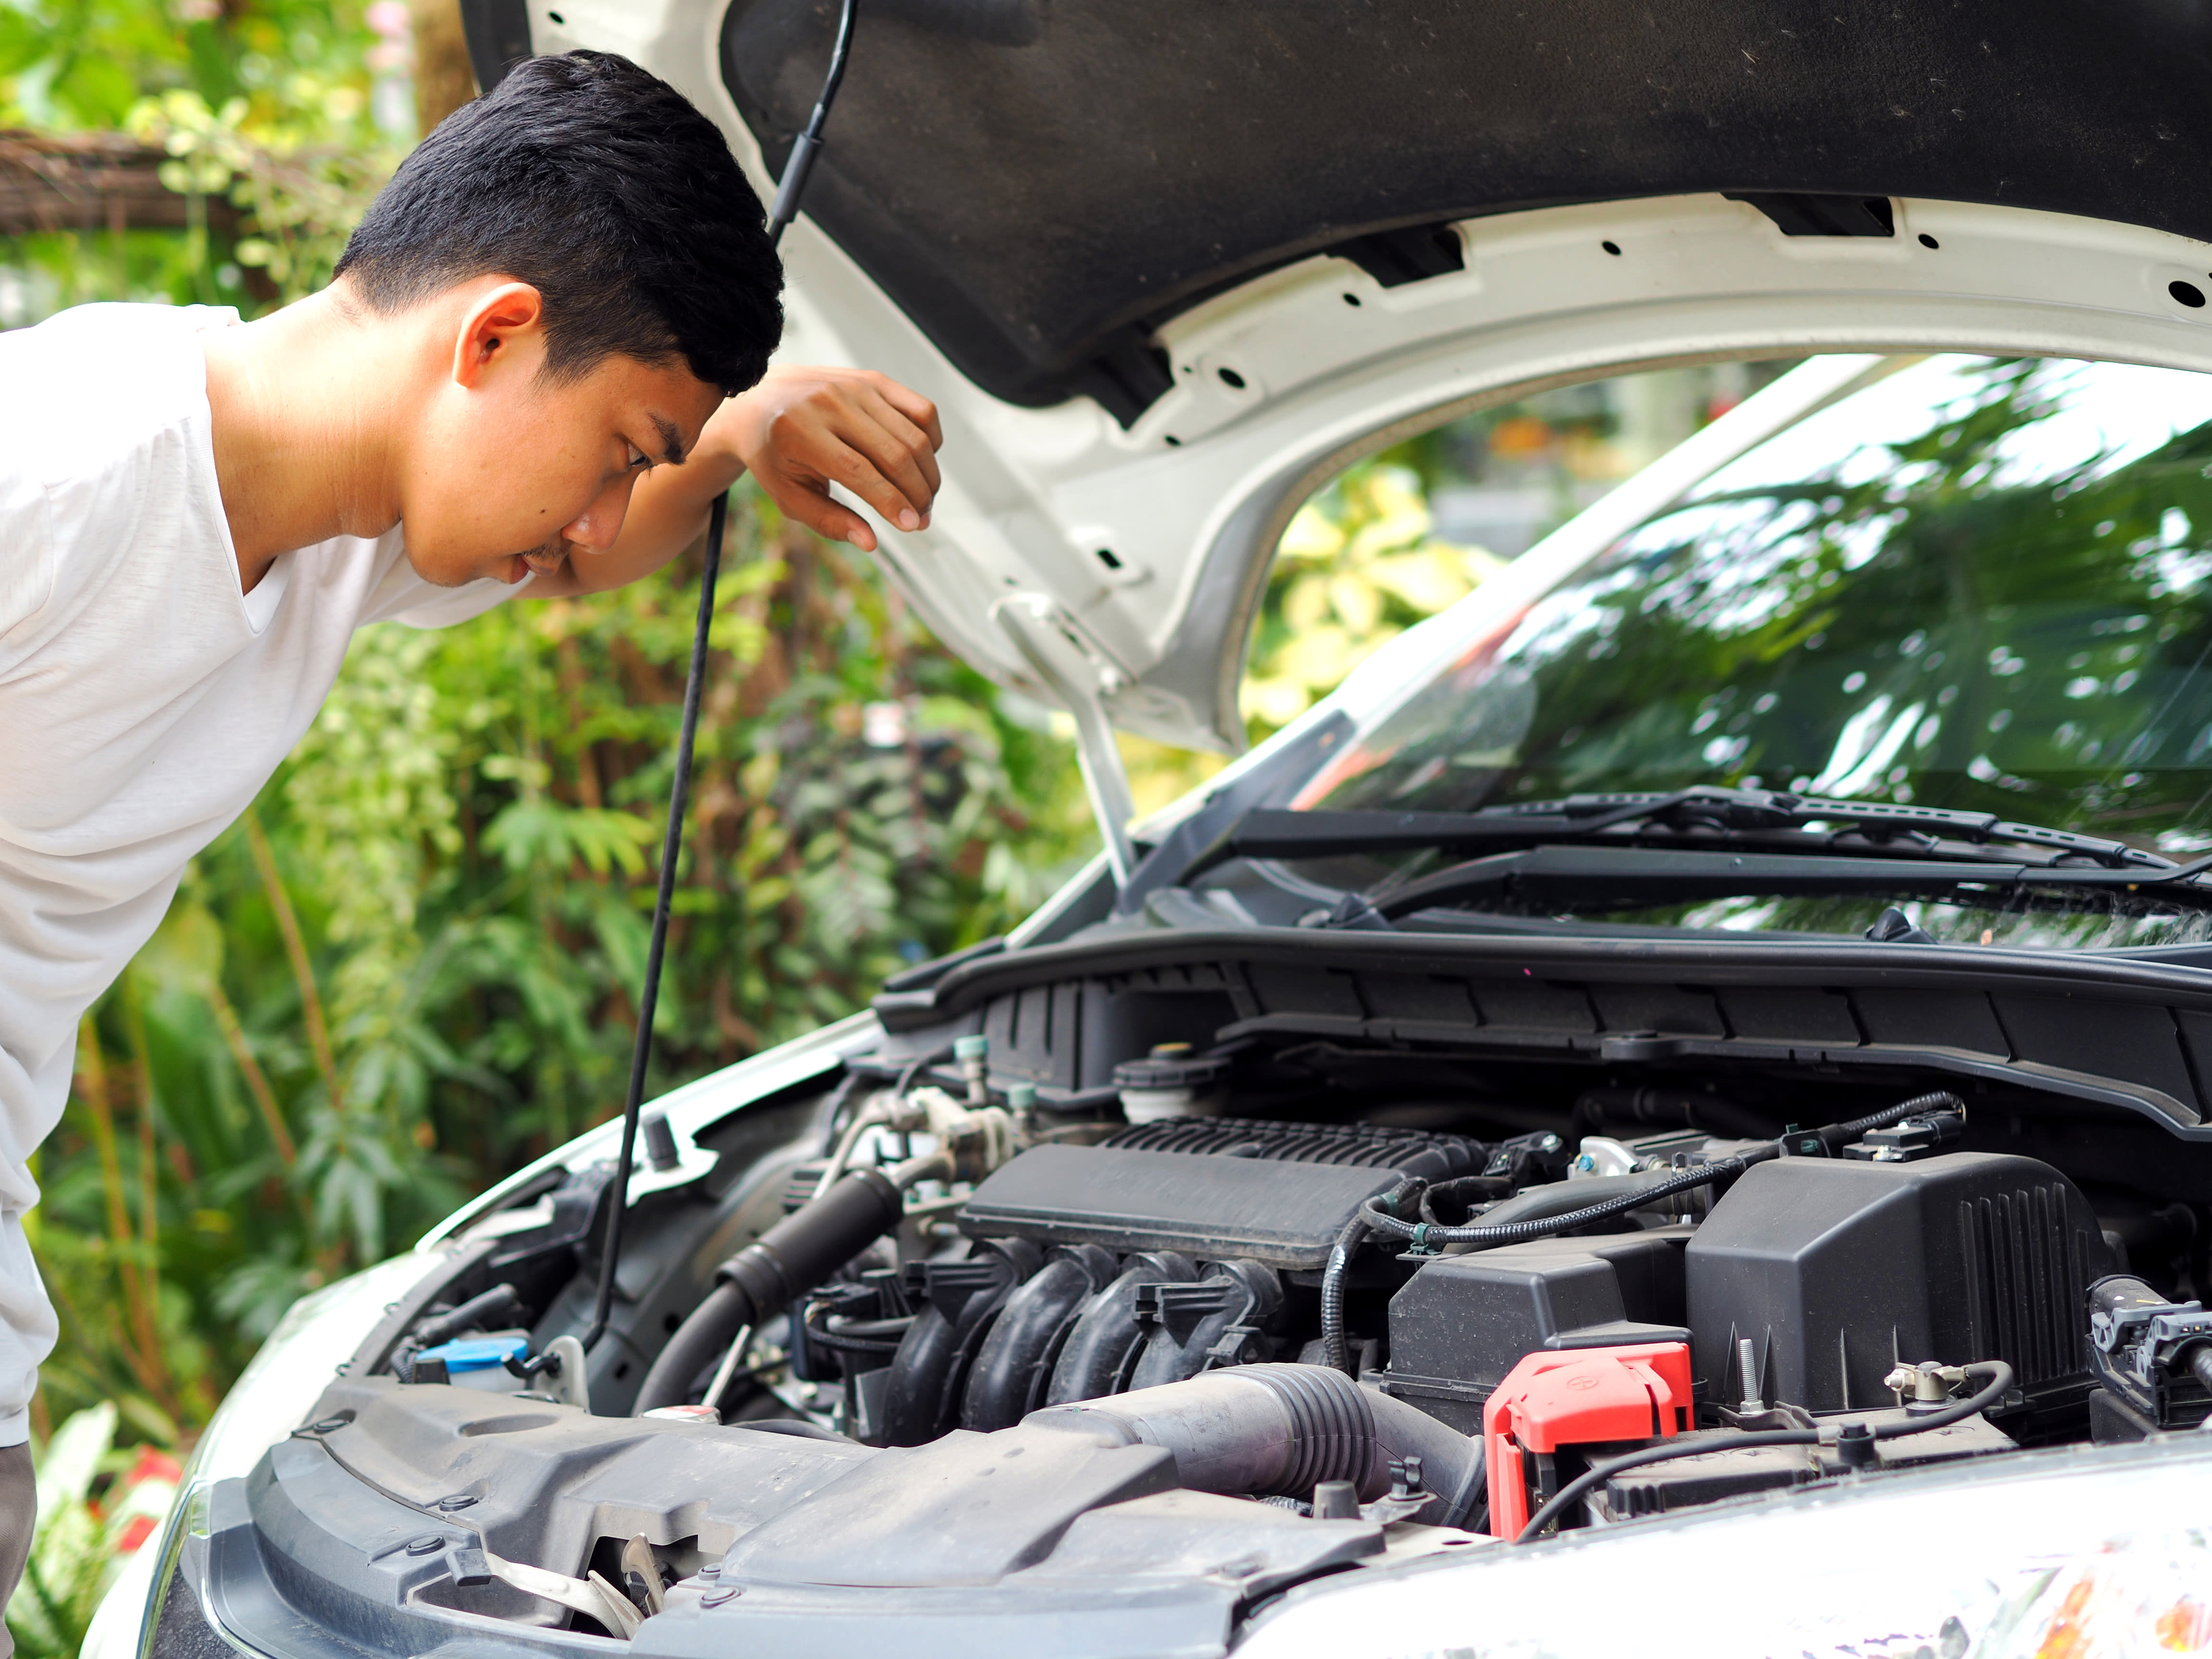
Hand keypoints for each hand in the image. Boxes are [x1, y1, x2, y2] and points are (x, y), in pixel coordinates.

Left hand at [718, 365, 941, 551]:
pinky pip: (921, 409)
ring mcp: (855, 386)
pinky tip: (921, 462)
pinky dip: (931, 440)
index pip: (860, 471)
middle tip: (921, 520)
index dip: (892, 501)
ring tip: (923, 499)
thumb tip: (870, 542)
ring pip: (914, 433)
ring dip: (928, 473)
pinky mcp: (873, 380)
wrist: (760, 399)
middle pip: (895, 453)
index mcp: (800, 432)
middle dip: (917, 493)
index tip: (911, 526)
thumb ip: (828, 520)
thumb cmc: (773, 454)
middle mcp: (830, 403)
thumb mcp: (788, 495)